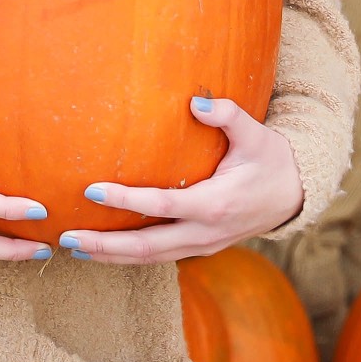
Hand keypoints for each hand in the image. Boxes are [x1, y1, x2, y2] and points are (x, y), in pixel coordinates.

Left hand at [61, 97, 303, 264]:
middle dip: (105, 244)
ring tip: (74, 248)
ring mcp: (202, 246)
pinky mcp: (199, 249)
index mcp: (215, 205)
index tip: (92, 190)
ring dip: (110, 256)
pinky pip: (158, 258)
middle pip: (147, 247)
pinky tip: (101, 250)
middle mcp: (206, 233)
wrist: (293, 195)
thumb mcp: (255, 134)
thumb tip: (196, 103)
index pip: (162, 206)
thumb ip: (227, 116)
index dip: (127, 199)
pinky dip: (127, 257)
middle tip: (67, 237)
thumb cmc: (271, 159)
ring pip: (150, 259)